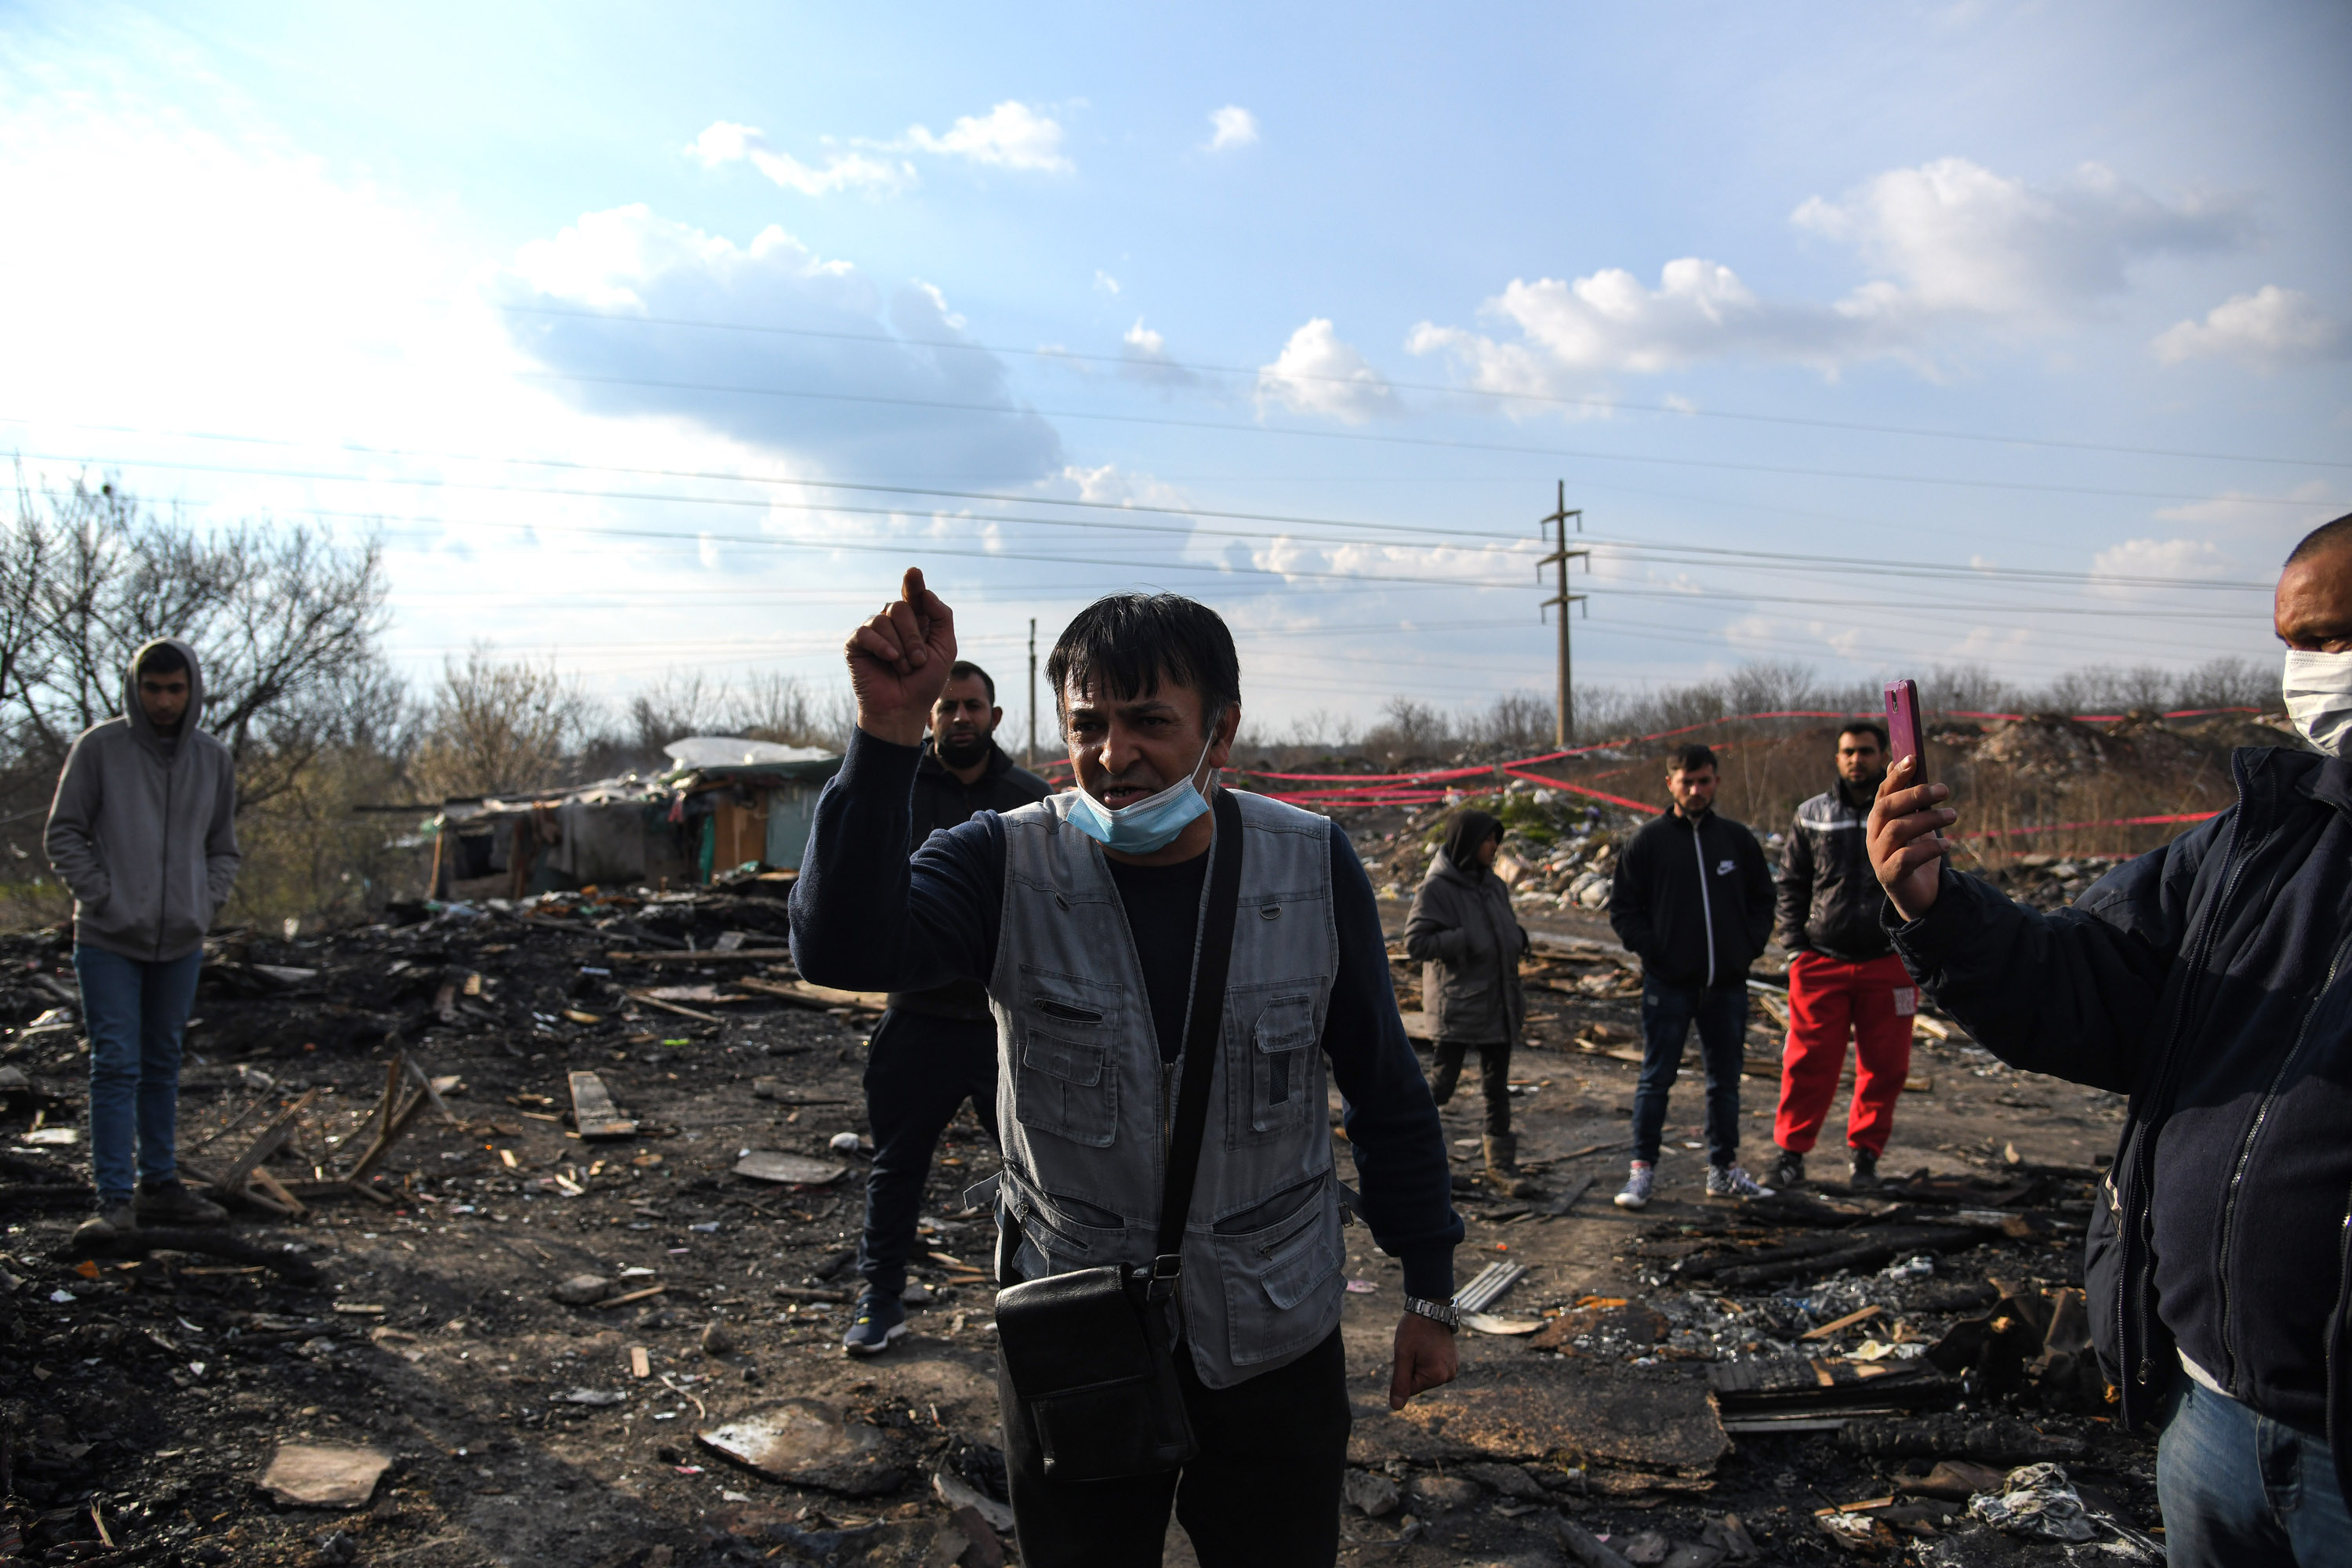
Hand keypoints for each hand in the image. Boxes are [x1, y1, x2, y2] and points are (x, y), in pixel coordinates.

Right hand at [845, 568, 957, 747]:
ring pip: (884, 618)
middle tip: (918, 661)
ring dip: (901, 646)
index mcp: (914, 623)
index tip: (914, 572)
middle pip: (901, 607)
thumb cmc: (924, 682)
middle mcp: (892, 624)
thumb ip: (942, 617)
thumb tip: (925, 593)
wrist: (903, 710)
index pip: (913, 595)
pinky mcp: (856, 645)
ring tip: (904, 668)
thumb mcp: (945, 648)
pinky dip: (882, 646)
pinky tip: (889, 660)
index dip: (913, 583)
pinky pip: (866, 632)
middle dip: (914, 635)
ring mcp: (873, 633)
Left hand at [1388, 1312, 1458, 1409]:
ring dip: (1419, 1363)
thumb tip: (1396, 1407)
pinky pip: (1434, 1367)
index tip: (1409, 1352)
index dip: (1403, 1370)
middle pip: (1420, 1382)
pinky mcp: (1453, 1360)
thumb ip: (1399, 1383)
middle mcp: (1450, 1375)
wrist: (1431, 1307)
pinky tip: (1428, 1345)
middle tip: (1415, 1347)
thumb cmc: (1414, 1329)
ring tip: (1422, 1345)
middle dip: (1412, 1367)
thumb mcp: (1402, 1355)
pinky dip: (1427, 1359)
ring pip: (1426, 1375)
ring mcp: (1453, 1367)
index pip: (1410, 1388)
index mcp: (1438, 1376)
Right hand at [1868, 753, 1956, 920]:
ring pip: (1898, 829)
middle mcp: (1874, 836)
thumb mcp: (1916, 824)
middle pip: (1887, 808)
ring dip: (1928, 819)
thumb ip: (1910, 799)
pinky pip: (1906, 858)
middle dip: (1915, 794)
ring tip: (1953, 814)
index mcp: (1878, 821)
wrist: (1920, 896)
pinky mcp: (1890, 876)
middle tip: (1944, 790)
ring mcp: (1879, 856)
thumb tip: (1902, 761)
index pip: (1883, 794)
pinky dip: (1928, 848)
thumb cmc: (1918, 855)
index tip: (1914, 759)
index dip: (1896, 776)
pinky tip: (1946, 844)